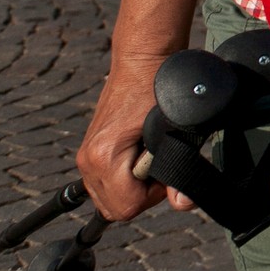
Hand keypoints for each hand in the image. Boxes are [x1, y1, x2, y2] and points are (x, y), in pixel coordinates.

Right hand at [76, 58, 173, 222]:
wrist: (142, 61)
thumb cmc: (160, 89)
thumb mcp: (174, 130)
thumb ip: (178, 170)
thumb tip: (183, 203)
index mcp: (104, 158)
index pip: (127, 207)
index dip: (154, 195)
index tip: (167, 171)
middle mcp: (88, 161)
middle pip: (115, 209)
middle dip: (142, 195)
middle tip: (160, 167)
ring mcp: (86, 158)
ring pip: (108, 200)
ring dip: (132, 189)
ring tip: (151, 161)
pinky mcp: (90, 152)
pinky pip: (104, 185)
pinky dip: (123, 180)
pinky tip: (139, 158)